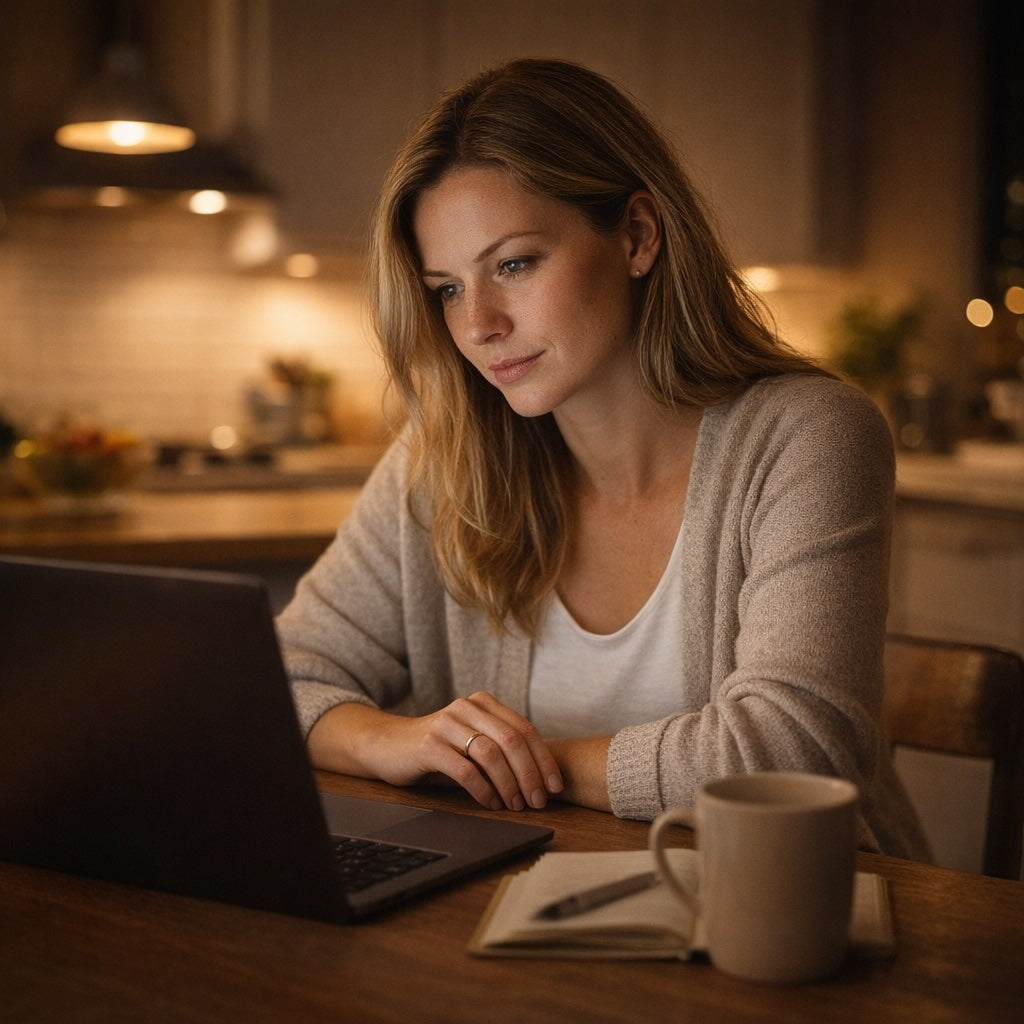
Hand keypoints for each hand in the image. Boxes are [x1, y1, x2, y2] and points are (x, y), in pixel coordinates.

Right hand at [308, 694, 563, 811]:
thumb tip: (542, 778)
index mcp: (483, 703)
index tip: (555, 787)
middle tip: (538, 802)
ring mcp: (446, 724)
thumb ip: (501, 746)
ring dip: (509, 785)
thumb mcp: (472, 739)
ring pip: (491, 754)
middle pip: (512, 741)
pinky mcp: (428, 745)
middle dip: (530, 775)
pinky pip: (465, 770)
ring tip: (516, 806)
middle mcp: (467, 708)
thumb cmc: (438, 748)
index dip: (544, 759)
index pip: (525, 730)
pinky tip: (491, 804)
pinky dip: (483, 790)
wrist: (387, 745)